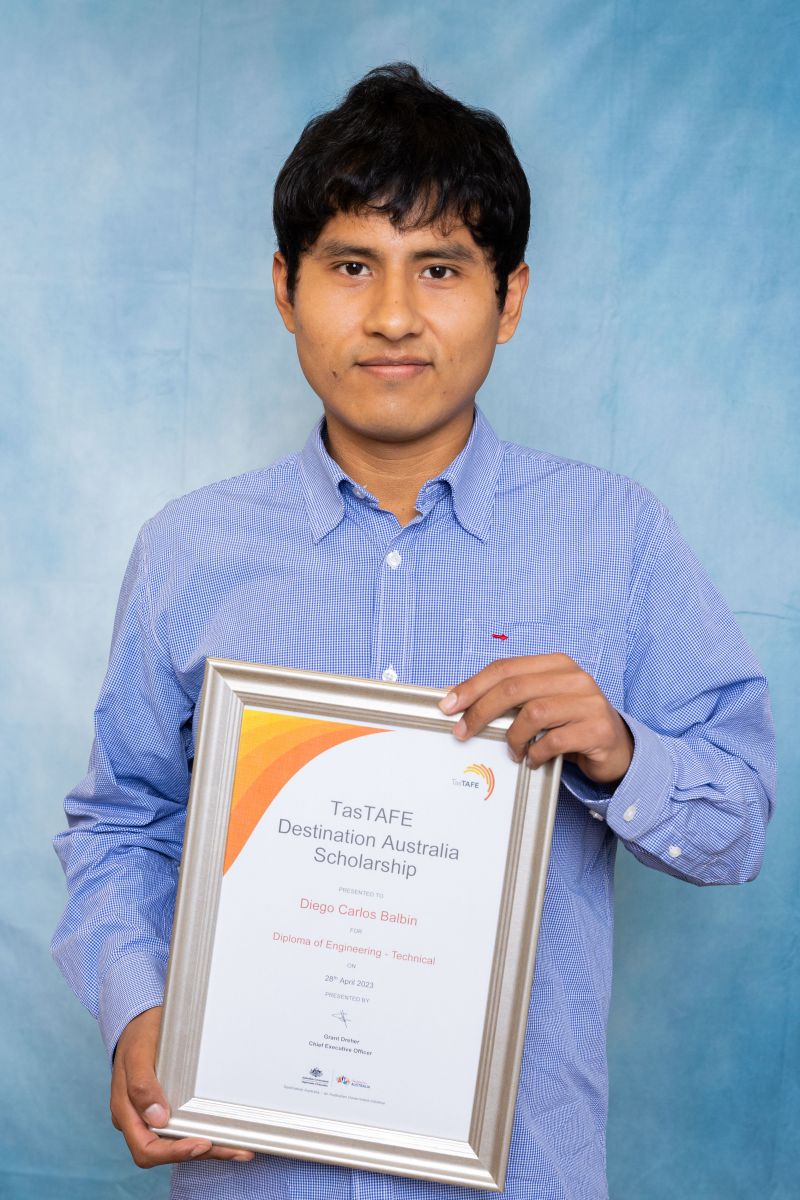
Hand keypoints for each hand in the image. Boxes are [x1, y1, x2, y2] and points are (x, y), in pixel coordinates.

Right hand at [110, 1007, 254, 1167]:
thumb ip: (142, 1086)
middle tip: (235, 1149)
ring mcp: (153, 1115)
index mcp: (127, 1112)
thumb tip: (158, 1118)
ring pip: (180, 1142)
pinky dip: (206, 1132)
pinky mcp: (168, 1106)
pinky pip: (185, 1126)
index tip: (202, 1143)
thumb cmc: (138, 1035)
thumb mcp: (138, 1054)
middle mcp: (139, 1120)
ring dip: (210, 1148)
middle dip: (201, 1152)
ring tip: (240, 1148)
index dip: (175, 1152)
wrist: (140, 1019)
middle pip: (168, 1150)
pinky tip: (227, 1134)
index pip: (147, 1149)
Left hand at [439, 653, 633, 784]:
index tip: (449, 704)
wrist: (617, 747)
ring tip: (513, 750)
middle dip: (481, 711)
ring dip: (513, 737)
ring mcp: (589, 702)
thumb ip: (513, 698)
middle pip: (514, 688)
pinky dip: (536, 754)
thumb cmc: (571, 724)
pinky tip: (533, 760)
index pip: (506, 668)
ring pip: (533, 713)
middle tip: (463, 732)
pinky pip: (554, 741)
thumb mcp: (543, 703)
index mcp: (556, 664)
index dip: (473, 686)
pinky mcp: (598, 730)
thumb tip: (462, 701)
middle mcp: (574, 678)